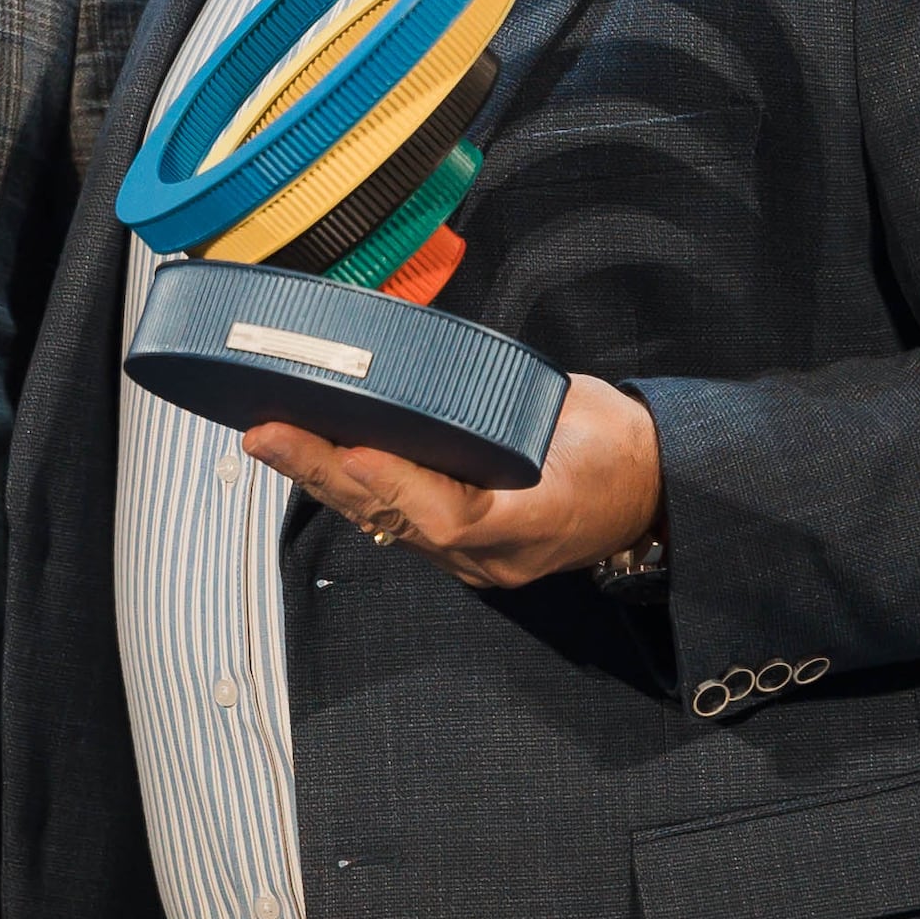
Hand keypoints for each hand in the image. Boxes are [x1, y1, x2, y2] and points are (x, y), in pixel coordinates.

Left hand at [250, 375, 662, 594]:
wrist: (649, 489)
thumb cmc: (619, 447)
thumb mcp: (578, 412)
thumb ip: (506, 397)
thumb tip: (427, 358)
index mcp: (539, 519)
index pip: (455, 515)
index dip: (400, 487)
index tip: (356, 450)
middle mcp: (498, 554)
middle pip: (398, 520)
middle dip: (326, 474)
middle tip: (271, 434)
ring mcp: (476, 560)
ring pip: (385, 524)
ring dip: (323, 480)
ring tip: (270, 438)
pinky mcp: (460, 550)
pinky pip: (395, 521)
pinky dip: (349, 487)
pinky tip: (308, 456)